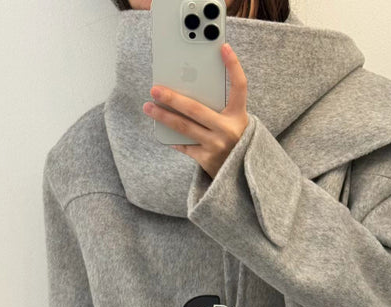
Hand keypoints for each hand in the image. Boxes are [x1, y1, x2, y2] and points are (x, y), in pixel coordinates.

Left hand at [143, 42, 248, 178]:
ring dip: (163, 116)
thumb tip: (189, 88)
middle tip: (155, 89)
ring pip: (184, 127)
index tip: (224, 48)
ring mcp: (216, 145)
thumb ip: (220, 108)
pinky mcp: (206, 159)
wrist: (241, 174)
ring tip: (149, 107)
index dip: (233, 66)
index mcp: (239, 116)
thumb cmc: (234, 141)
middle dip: (172, 98)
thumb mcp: (234, 122)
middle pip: (196, 109)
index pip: (239, 86)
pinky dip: (173, 138)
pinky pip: (184, 145)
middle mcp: (228, 130)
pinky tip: (163, 132)